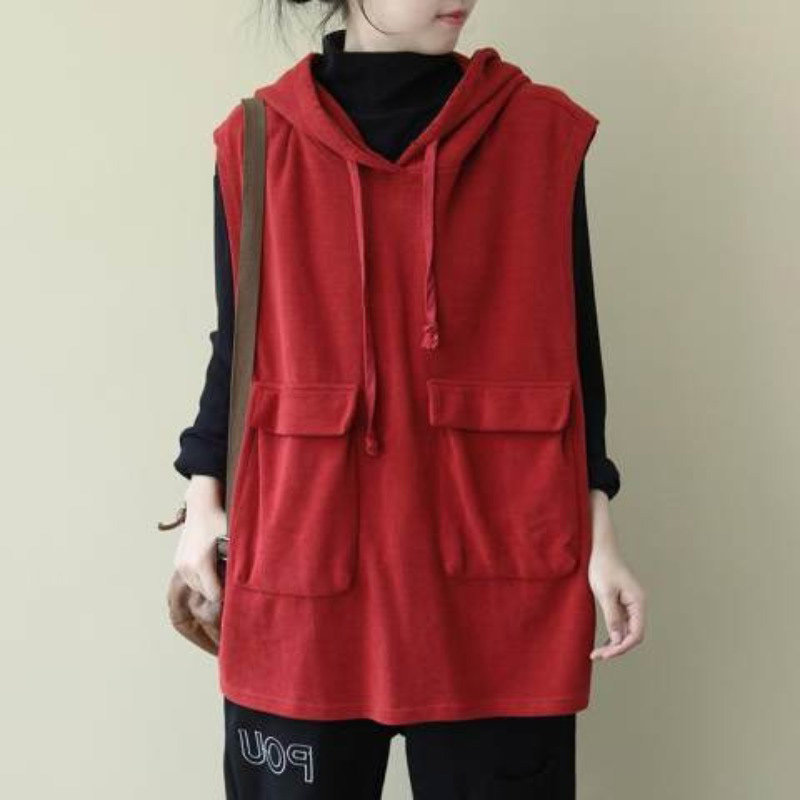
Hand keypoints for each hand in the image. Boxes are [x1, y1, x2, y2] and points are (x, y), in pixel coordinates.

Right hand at [173, 476, 225, 604]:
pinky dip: (200, 575)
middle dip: (218, 587)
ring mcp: (180, 564)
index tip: (236, 588)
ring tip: (220, 566)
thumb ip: (236, 564)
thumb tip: (243, 581)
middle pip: (205, 592)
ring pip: (197, 586)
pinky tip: (211, 562)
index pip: (214, 594)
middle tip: (230, 574)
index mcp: (201, 564)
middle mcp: (187, 567)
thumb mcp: (232, 542)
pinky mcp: (177, 561)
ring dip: (208, 582)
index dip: (226, 594)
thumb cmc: (220, 521)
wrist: (201, 505)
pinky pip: (191, 577)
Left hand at [586, 490, 645, 660]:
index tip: (605, 654)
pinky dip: (612, 633)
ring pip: (626, 631)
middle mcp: (637, 604)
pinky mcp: (621, 602)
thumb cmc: (602, 566)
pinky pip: (620, 623)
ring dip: (613, 643)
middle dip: (616, 648)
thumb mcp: (604, 592)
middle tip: (597, 655)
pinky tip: (601, 642)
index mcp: (638, 602)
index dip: (621, 647)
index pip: (635, 634)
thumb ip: (612, 615)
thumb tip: (617, 638)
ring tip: (597, 653)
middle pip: (632, 635)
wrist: (599, 548)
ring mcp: (630, 604)